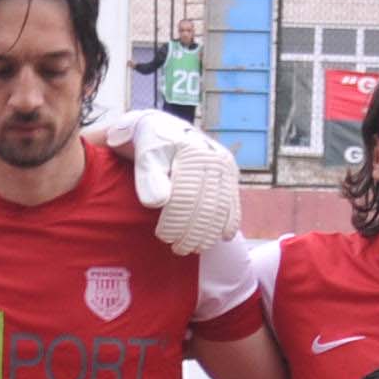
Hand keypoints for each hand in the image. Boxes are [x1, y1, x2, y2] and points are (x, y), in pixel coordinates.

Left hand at [120, 109, 245, 252]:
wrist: (164, 129)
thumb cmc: (151, 144)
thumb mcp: (145, 156)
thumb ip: (150, 178)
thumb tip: (158, 203)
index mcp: (194, 153)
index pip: (186, 197)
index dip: (176, 221)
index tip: (164, 236)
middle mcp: (215, 158)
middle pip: (207, 205)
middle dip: (193, 232)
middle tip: (178, 249)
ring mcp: (226, 167)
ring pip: (221, 207)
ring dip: (210, 232)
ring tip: (195, 248)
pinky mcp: (230, 175)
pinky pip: (233, 202)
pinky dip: (230, 221)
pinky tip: (225, 237)